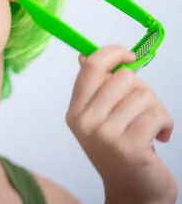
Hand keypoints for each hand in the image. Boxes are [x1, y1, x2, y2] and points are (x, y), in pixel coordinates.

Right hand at [65, 45, 176, 203]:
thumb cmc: (120, 152)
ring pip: (143, 95)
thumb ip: (95, 88)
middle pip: (124, 78)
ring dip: (157, 109)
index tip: (129, 56)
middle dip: (143, 90)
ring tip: (152, 127)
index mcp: (76, 111)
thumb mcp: (100, 119)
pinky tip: (161, 137)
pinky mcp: (128, 147)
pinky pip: (157, 115)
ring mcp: (105, 135)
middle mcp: (85, 122)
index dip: (113, 53)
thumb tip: (84, 56)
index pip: (91, 66)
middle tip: (143, 110)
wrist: (133, 192)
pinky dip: (166, 124)